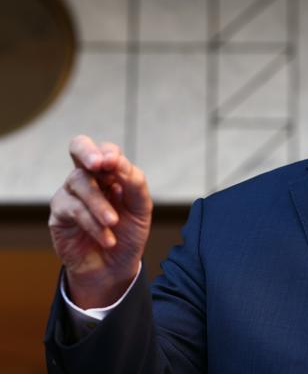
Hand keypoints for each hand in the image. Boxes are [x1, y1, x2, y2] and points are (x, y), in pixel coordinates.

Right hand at [49, 135, 152, 308]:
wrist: (115, 267)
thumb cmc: (128, 232)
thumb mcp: (141, 208)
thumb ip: (134, 182)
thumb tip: (118, 162)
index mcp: (110, 172)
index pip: (106, 150)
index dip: (108, 153)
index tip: (114, 163)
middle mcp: (88, 177)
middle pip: (79, 147)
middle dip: (87, 152)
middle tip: (99, 164)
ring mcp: (71, 193)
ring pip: (80, 182)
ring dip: (99, 204)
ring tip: (113, 222)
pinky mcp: (59, 214)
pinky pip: (73, 209)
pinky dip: (93, 224)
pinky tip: (108, 238)